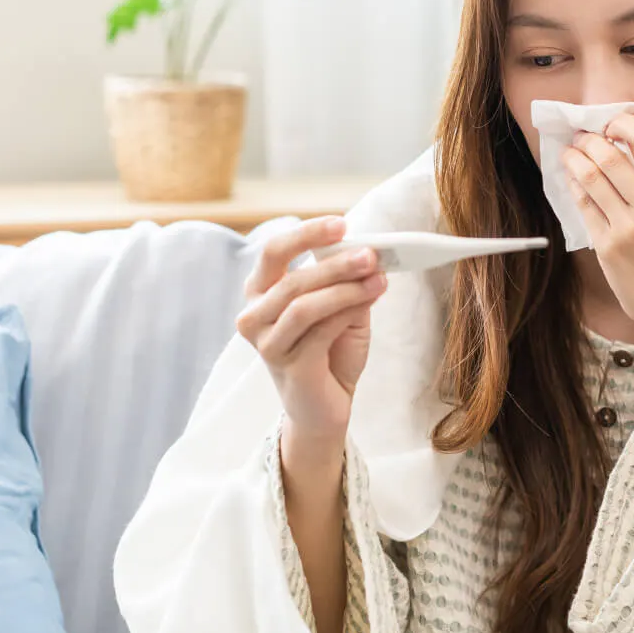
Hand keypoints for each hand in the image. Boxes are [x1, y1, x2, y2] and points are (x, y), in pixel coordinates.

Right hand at [236, 216, 386, 454]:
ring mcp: (267, 344)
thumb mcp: (342, 309)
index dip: (306, 234)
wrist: (325, 407)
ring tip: (379, 278)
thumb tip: (368, 256)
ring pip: (304, 304)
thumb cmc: (330, 353)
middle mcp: (254, 316)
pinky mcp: (289, 366)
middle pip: (290, 278)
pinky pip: (320, 330)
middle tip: (371, 255)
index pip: (274, 252)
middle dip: (334, 263)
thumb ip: (347, 284)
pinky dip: (348, 310)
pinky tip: (371, 298)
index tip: (341, 224)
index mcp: (261, 292)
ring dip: (346, 287)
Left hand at [562, 114, 633, 339]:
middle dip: (590, 139)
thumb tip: (625, 142)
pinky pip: (584, 205)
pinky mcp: (608, 246)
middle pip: (611, 155)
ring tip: (571, 152)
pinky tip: (572, 179)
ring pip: (591, 177)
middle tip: (583, 136)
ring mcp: (630, 228)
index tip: (612, 124)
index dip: (623, 123)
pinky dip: (574, 186)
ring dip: (575, 158)